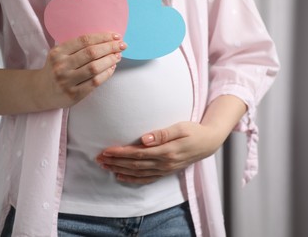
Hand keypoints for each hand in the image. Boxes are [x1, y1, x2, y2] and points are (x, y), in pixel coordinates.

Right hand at [36, 32, 125, 108]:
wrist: (42, 92)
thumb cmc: (57, 69)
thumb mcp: (60, 55)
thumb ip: (76, 48)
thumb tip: (106, 40)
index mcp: (57, 52)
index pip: (84, 40)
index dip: (102, 37)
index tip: (116, 36)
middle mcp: (61, 66)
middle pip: (91, 53)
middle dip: (110, 47)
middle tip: (122, 45)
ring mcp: (67, 81)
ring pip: (94, 68)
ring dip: (110, 60)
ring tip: (118, 56)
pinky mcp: (74, 94)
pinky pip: (95, 82)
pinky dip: (106, 74)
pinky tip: (112, 68)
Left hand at [96, 121, 223, 183]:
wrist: (208, 143)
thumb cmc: (194, 132)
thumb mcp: (181, 127)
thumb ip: (162, 134)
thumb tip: (144, 139)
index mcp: (167, 151)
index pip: (138, 154)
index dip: (121, 153)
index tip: (107, 150)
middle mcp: (165, 163)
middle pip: (135, 164)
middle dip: (116, 161)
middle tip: (99, 159)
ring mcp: (165, 169)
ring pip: (138, 172)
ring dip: (120, 170)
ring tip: (105, 166)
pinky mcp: (166, 171)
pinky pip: (147, 179)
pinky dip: (133, 179)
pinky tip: (121, 176)